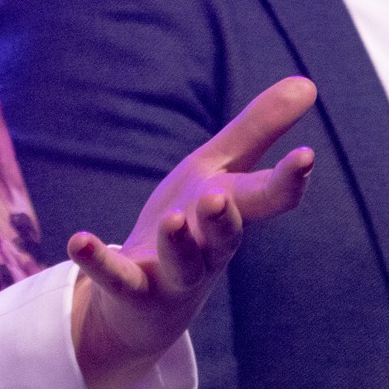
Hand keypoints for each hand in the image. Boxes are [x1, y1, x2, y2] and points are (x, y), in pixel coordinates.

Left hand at [68, 77, 317, 388]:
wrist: (146, 305)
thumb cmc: (192, 225)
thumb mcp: (220, 171)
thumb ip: (260, 130)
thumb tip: (309, 84)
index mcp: (232, 213)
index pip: (266, 198)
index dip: (287, 179)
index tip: (305, 156)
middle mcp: (209, 249)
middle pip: (225, 238)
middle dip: (225, 220)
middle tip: (219, 197)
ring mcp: (172, 275)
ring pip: (182, 263)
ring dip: (178, 244)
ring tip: (174, 220)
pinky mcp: (130, 291)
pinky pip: (116, 278)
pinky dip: (98, 261)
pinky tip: (78, 240)